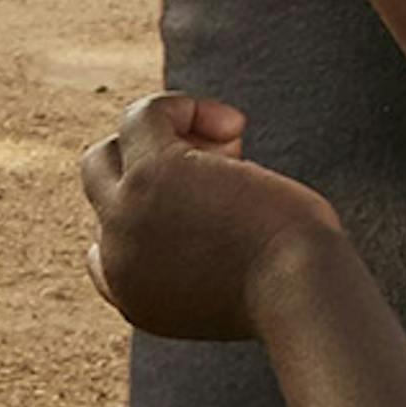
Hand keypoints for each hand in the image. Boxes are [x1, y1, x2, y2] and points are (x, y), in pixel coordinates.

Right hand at [79, 93, 346, 338]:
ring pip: (112, 151)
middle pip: (104, 188)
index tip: (214, 210)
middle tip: (222, 172)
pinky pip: (143, 115)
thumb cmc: (297, 290)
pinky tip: (234, 126)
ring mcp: (126, 216)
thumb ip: (208, 255)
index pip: (105, 251)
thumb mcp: (240, 284)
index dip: (154, 214)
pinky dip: (185, 108)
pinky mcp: (151, 173)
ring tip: (232, 151)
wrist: (301, 293)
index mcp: (135, 298)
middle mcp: (117, 260)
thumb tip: (207, 198)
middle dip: (155, 170)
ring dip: (171, 141)